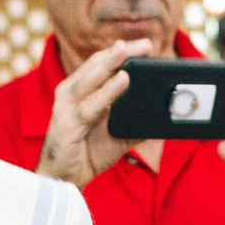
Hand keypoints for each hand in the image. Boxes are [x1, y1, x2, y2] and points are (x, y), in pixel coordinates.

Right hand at [36, 40, 142, 187]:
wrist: (64, 180)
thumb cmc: (87, 154)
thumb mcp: (117, 136)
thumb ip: (135, 125)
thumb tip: (161, 120)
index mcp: (80, 91)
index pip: (102, 65)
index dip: (122, 54)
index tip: (146, 47)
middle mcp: (71, 93)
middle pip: (97, 65)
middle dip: (121, 52)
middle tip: (145, 44)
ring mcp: (66, 106)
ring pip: (91, 78)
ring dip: (111, 62)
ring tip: (129, 51)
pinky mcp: (66, 122)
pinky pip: (90, 104)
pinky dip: (108, 91)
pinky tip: (123, 80)